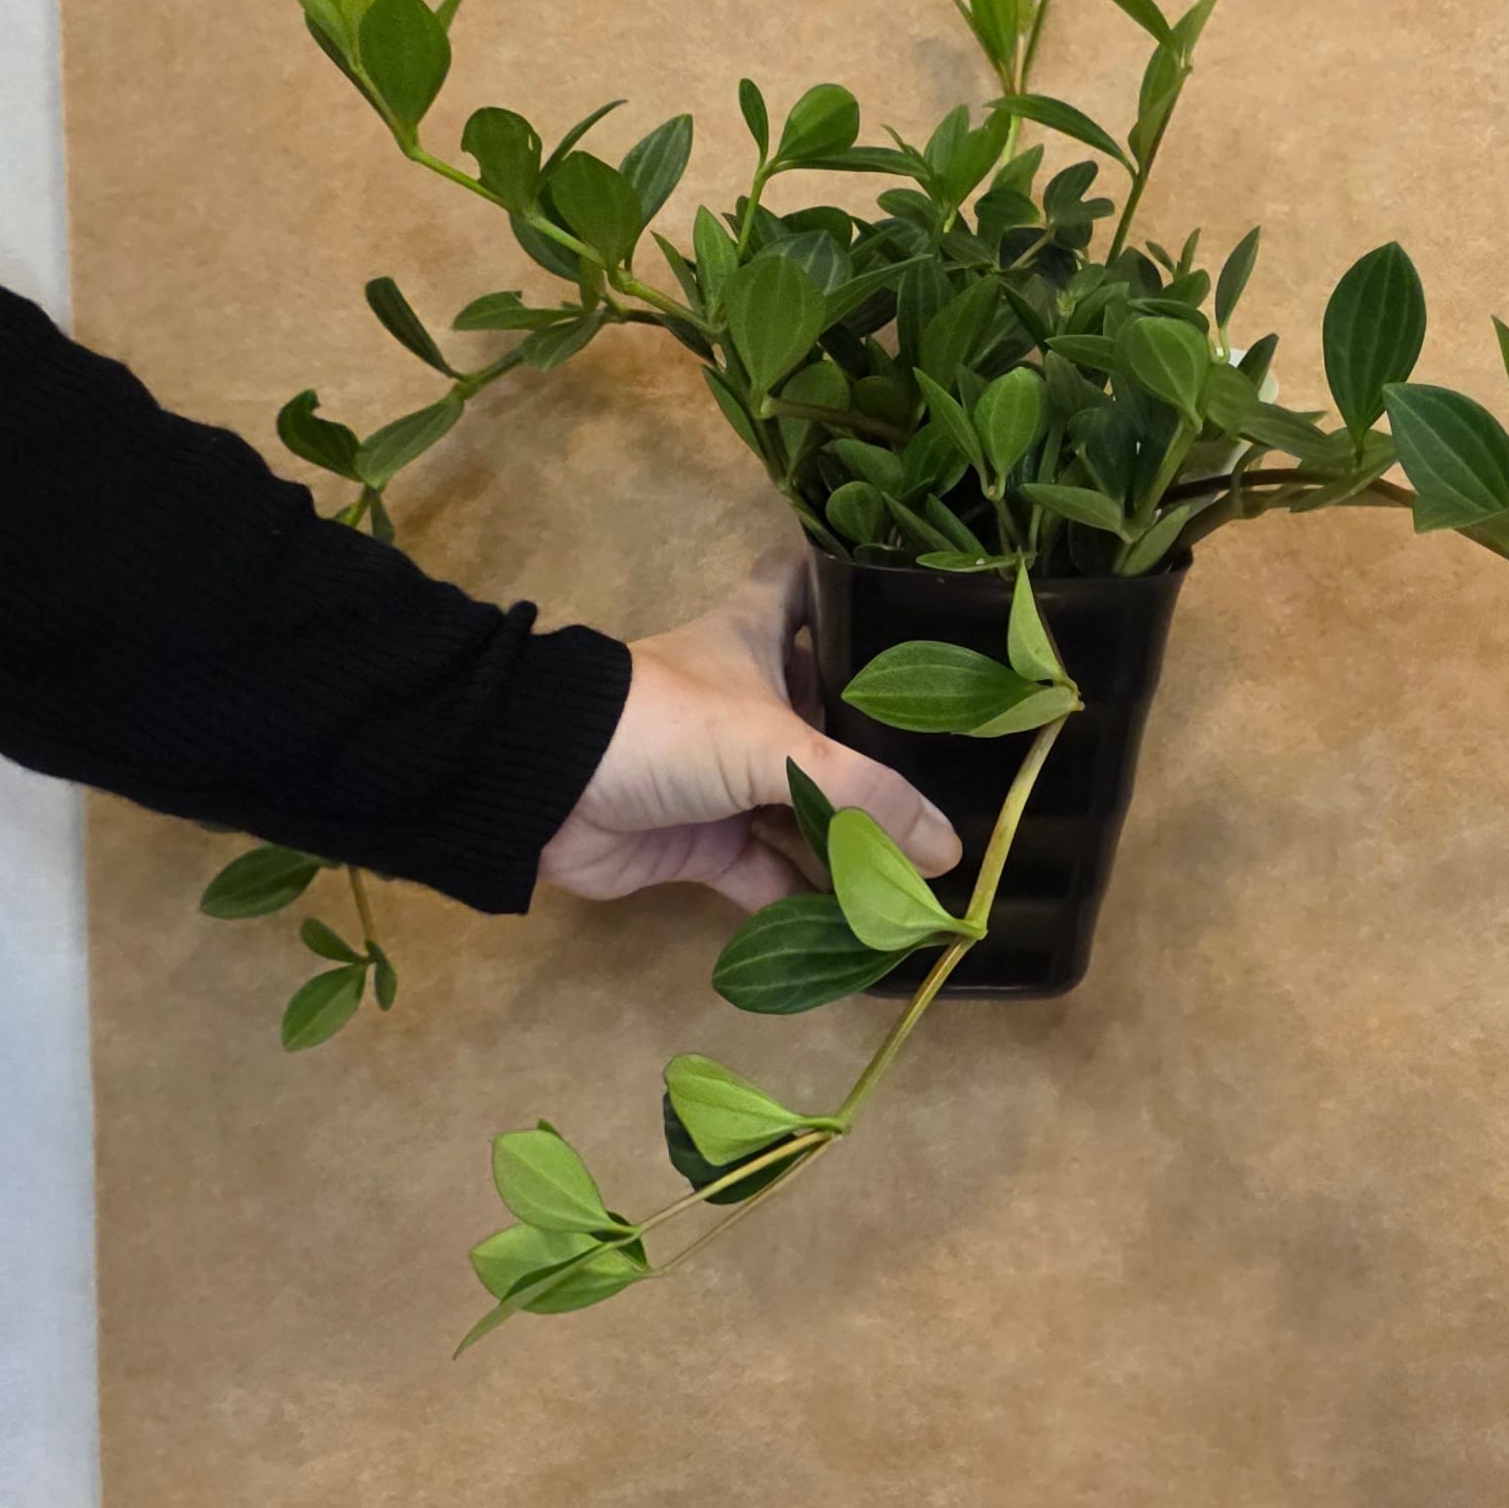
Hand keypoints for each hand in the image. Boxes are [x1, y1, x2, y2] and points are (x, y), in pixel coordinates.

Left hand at [539, 549, 959, 910]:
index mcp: (755, 638)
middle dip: (882, 741)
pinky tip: (866, 923)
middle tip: (964, 763)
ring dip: (854, 835)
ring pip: (804, 803)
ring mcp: (723, 775)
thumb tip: (950, 852)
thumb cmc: (663, 726)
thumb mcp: (774, 743)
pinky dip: (808, 899)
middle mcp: (746, 700)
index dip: (851, 585)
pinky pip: (769, 873)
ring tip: (931, 864)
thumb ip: (866, 796)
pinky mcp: (702, 842)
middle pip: (826, 710)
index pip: (807, 584)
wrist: (543, 791)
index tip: (918, 601)